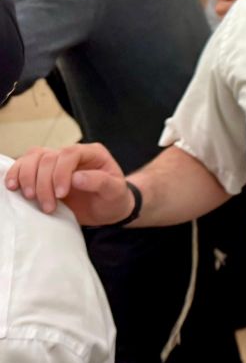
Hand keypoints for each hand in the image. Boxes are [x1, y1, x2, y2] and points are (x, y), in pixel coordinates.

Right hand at [4, 142, 132, 222]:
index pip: (70, 153)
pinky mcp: (42, 173)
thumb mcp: (115, 191)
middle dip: (44, 183)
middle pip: (48, 157)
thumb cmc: (112, 198)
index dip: (61, 172)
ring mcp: (56, 162)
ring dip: (28, 178)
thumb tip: (76, 178)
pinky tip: (14, 187)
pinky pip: (24, 165)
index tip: (61, 194)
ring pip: (33, 158)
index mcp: (92, 153)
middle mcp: (72, 154)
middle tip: (48, 206)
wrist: (106, 208)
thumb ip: (100, 182)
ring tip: (31, 198)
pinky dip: (16, 174)